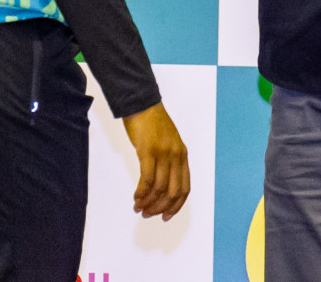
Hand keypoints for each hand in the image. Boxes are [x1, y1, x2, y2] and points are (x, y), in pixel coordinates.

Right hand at [122, 102, 188, 219]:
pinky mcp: (149, 151)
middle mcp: (176, 156)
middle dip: (160, 207)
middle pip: (173, 192)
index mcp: (182, 155)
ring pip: (159, 188)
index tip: (166, 216)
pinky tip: (136, 197)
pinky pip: (147, 179)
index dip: (176, 206)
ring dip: (148, 202)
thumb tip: (161, 184)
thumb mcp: (168, 143)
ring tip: (138, 207)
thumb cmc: (152, 123)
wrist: (142, 104)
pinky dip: (141, 192)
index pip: (185, 188)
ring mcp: (163, 154)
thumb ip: (168, 161)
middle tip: (148, 214)